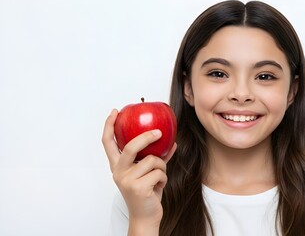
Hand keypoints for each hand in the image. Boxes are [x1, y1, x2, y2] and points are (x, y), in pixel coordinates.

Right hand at [102, 109, 176, 232]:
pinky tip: (158, 187)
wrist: (146, 217)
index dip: (109, 126)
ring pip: (151, 160)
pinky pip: (158, 172)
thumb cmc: (147, 194)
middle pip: (130, 146)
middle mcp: (118, 172)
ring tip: (158, 178)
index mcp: (117, 166)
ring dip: (161, 167)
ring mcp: (126, 180)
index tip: (115, 112)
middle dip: (146, 137)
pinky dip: (164, 178)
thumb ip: (155, 158)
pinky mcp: (137, 187)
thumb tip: (172, 143)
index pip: (108, 142)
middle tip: (158, 132)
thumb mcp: (148, 174)